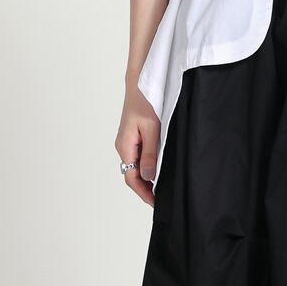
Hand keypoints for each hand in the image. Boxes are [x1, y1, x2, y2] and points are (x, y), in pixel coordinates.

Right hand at [115, 82, 160, 206]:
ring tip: (162, 187)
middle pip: (133, 174)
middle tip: (162, 199)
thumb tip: (149, 177)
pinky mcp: (134, 136)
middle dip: (146, 188)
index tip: (156, 203)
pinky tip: (158, 168)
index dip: (144, 192)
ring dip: (147, 177)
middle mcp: (124, 146)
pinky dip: (148, 165)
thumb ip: (150, 153)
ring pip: (136, 165)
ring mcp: (128, 141)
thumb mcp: (152, 128)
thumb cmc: (146, 101)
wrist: (141, 82)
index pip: (131, 178)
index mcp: (125, 146)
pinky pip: (139, 156)